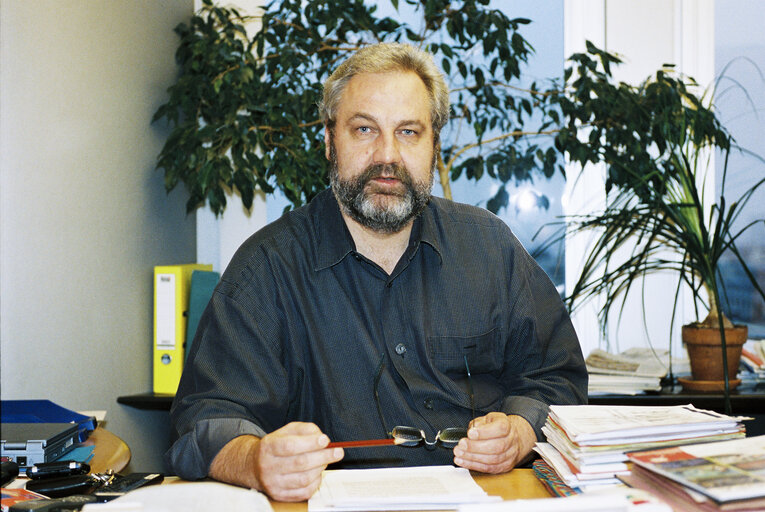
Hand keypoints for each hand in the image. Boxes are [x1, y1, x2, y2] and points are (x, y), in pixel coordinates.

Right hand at [208, 422, 343, 501]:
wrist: (255, 466)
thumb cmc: (277, 446)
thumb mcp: (287, 431)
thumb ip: (305, 429)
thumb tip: (322, 439)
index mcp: (268, 447)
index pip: (290, 446)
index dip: (310, 443)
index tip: (325, 440)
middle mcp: (268, 466)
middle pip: (299, 463)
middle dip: (323, 457)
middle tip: (338, 452)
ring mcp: (273, 484)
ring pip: (303, 479)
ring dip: (320, 469)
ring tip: (326, 461)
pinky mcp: (280, 496)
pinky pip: (304, 492)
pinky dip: (316, 482)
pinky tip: (317, 473)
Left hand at [452, 412, 535, 473]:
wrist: (512, 439)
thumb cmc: (495, 427)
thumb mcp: (487, 419)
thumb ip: (479, 424)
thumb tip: (471, 432)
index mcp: (507, 425)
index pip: (500, 428)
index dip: (484, 432)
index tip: (470, 433)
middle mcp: (511, 440)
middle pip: (496, 446)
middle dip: (476, 447)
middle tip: (461, 445)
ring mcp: (510, 455)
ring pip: (493, 460)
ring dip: (472, 458)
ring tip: (459, 454)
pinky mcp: (505, 466)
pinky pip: (489, 468)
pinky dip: (474, 466)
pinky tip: (463, 461)